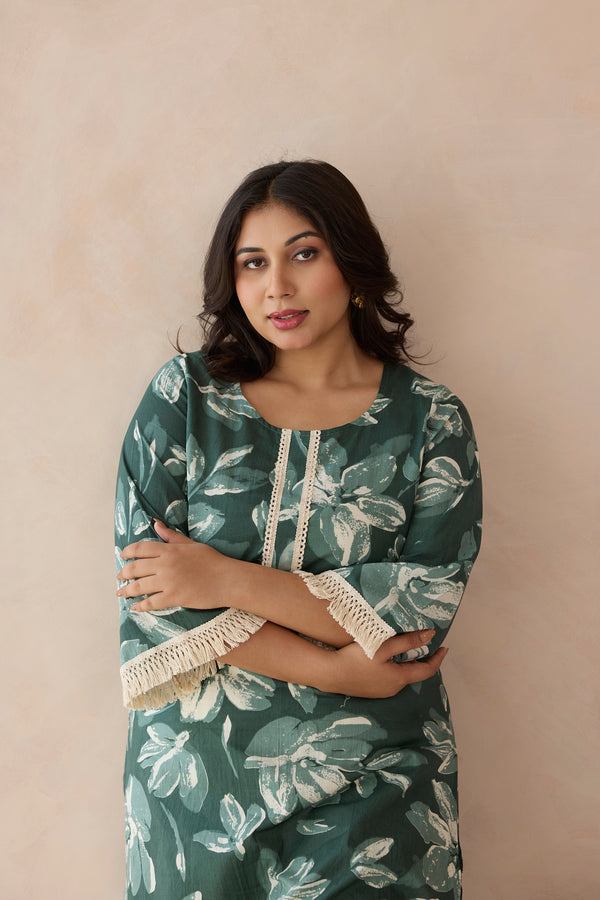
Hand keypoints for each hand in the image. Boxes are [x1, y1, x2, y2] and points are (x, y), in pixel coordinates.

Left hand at [117, 521, 230, 611]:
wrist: (227, 580)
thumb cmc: (212, 560)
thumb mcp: (191, 544)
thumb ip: (171, 536)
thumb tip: (156, 523)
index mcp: (169, 550)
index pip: (140, 548)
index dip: (128, 552)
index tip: (123, 556)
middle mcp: (165, 565)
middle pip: (135, 568)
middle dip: (124, 573)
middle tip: (119, 576)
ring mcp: (168, 582)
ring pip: (139, 586)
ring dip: (127, 590)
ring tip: (121, 592)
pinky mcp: (173, 597)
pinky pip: (151, 602)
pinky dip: (140, 605)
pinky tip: (135, 607)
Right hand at [330, 630, 446, 697]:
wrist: (330, 674)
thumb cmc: (357, 659)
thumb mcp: (384, 646)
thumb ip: (408, 641)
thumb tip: (431, 636)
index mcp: (400, 678)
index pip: (427, 670)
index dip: (438, 659)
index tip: (444, 648)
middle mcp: (394, 689)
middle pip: (414, 673)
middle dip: (421, 660)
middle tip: (423, 644)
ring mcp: (382, 692)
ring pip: (401, 677)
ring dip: (406, 664)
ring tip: (404, 649)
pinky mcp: (371, 692)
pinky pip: (389, 680)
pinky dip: (394, 669)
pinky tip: (384, 660)